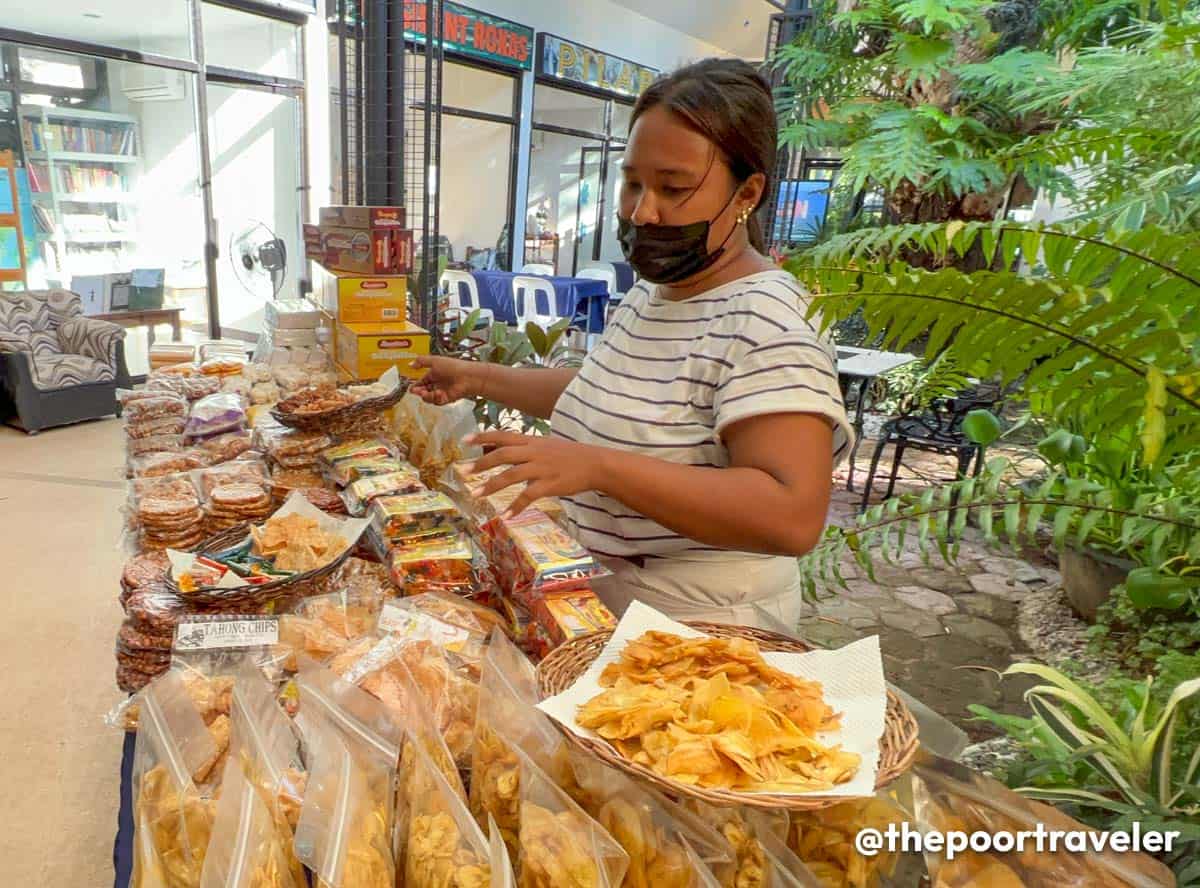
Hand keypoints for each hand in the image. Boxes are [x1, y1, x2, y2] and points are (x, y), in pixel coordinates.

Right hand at [409, 356, 481, 405]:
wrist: (468, 377)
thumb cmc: (453, 367)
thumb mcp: (435, 360)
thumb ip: (421, 361)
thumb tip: (410, 363)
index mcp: (434, 374)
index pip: (422, 381)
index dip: (416, 385)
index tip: (411, 387)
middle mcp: (438, 383)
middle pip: (423, 391)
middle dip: (418, 392)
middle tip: (415, 391)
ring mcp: (442, 392)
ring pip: (428, 398)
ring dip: (425, 396)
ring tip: (424, 393)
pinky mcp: (446, 399)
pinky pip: (437, 401)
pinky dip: (435, 398)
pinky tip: (438, 393)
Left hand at [471, 431, 602, 515]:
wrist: (596, 463)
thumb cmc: (572, 456)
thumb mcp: (548, 445)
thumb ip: (529, 448)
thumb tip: (510, 451)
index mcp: (532, 442)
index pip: (503, 436)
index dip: (483, 436)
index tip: (465, 439)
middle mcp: (534, 452)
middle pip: (502, 455)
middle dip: (481, 463)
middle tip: (462, 470)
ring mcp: (541, 468)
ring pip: (511, 475)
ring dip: (491, 485)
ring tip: (475, 494)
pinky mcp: (550, 484)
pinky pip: (528, 496)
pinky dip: (516, 506)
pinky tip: (506, 516)